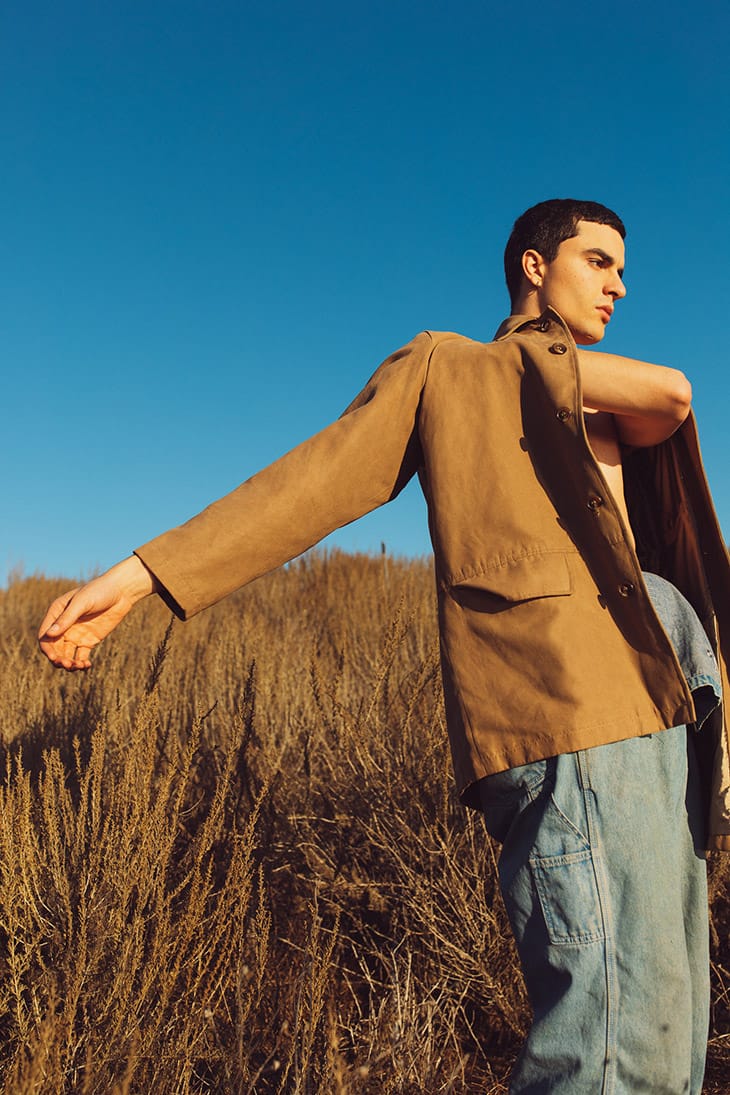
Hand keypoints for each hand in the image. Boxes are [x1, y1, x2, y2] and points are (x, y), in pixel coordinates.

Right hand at [38, 556, 157, 669]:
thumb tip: (49, 634)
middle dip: (58, 659)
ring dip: (69, 663)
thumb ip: (67, 618)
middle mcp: (64, 625)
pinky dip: (81, 663)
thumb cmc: (99, 591)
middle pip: (54, 648)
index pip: (45, 635)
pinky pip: (81, 656)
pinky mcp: (89, 640)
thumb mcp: (82, 603)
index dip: (47, 648)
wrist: (122, 592)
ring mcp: (76, 634)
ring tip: (78, 666)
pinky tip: (87, 665)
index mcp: (56, 613)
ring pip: (66, 654)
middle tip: (68, 664)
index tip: (54, 657)